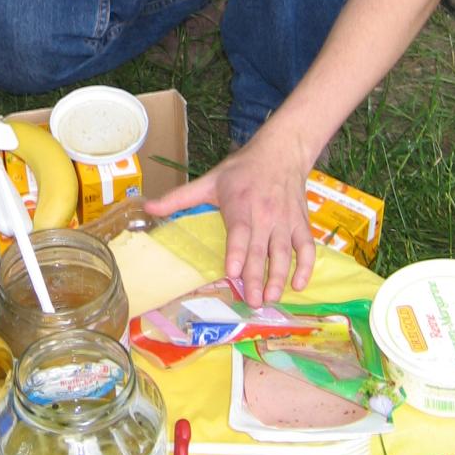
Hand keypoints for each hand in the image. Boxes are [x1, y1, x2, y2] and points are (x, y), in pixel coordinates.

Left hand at [144, 121, 314, 304]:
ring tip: (271, 299)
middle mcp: (265, 216)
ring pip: (284, 253)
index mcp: (240, 206)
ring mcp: (285, 221)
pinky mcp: (301, 223)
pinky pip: (306, 248)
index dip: (237, 252)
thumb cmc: (242, 169)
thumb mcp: (209, 180)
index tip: (232, 272)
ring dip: (279, 277)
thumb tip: (147, 207)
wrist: (282, 152)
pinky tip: (299, 284)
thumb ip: (179, 198)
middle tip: (253, 302)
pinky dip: (306, 266)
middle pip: (261, 250)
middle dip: (256, 277)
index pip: (240, 233)